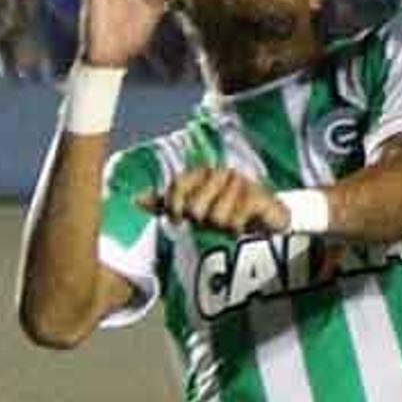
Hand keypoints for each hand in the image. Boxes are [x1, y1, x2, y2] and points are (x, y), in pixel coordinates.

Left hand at [139, 167, 289, 234]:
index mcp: (202, 173)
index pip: (178, 186)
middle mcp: (220, 173)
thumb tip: (136, 199)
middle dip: (202, 221)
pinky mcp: (259, 195)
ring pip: (217, 216)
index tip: (176, 220)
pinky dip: (237, 229)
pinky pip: (236, 220)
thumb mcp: (193, 209)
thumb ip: (167, 204)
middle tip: (211, 221)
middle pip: (196, 206)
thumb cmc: (225, 211)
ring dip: (222, 227)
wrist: (265, 218)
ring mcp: (241, 182)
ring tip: (229, 223)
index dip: (173, 206)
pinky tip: (243, 226)